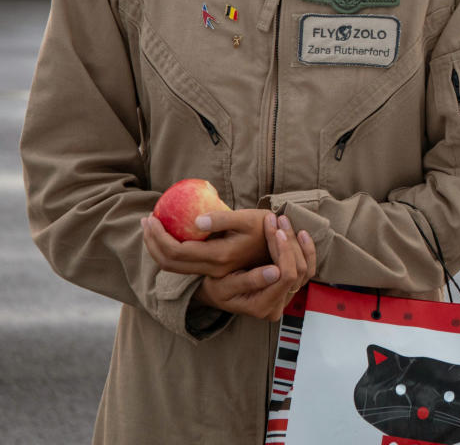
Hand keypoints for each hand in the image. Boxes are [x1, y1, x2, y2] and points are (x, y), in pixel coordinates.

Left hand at [142, 208, 273, 277]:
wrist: (284, 246)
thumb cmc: (267, 227)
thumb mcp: (248, 218)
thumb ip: (223, 219)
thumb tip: (196, 220)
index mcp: (219, 257)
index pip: (176, 251)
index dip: (157, 236)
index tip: (151, 217)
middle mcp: (213, 269)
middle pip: (169, 263)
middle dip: (151, 243)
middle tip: (146, 221)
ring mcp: (213, 271)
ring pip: (174, 266)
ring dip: (157, 248)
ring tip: (153, 226)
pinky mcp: (214, 268)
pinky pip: (184, 263)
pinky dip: (170, 249)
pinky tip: (170, 233)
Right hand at [192, 215, 317, 321]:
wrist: (220, 289)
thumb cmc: (218, 287)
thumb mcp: (224, 285)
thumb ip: (249, 280)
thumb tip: (276, 272)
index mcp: (263, 307)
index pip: (286, 277)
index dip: (283, 251)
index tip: (274, 230)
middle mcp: (279, 305)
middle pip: (298, 271)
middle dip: (289, 242)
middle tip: (278, 219)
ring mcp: (287, 296)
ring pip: (305, 268)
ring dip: (297, 242)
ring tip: (285, 221)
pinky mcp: (291, 286)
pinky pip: (308, 267)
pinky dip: (306, 249)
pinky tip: (300, 232)